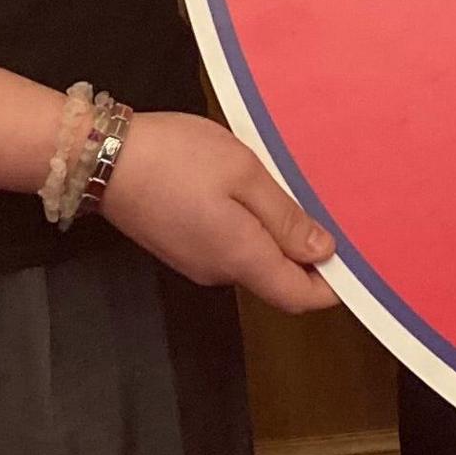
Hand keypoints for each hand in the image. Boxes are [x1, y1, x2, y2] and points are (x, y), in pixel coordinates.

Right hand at [99, 110, 338, 312]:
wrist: (102, 157)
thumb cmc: (178, 159)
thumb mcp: (243, 174)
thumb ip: (284, 217)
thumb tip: (323, 252)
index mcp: (242, 258)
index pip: (299, 297)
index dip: (332, 286)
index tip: (354, 258)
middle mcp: (220, 272)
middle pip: (277, 280)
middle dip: (305, 255)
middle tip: (323, 207)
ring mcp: (195, 262)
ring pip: (252, 261)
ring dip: (274, 237)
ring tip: (285, 190)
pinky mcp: (179, 246)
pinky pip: (228, 248)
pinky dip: (248, 229)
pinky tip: (246, 192)